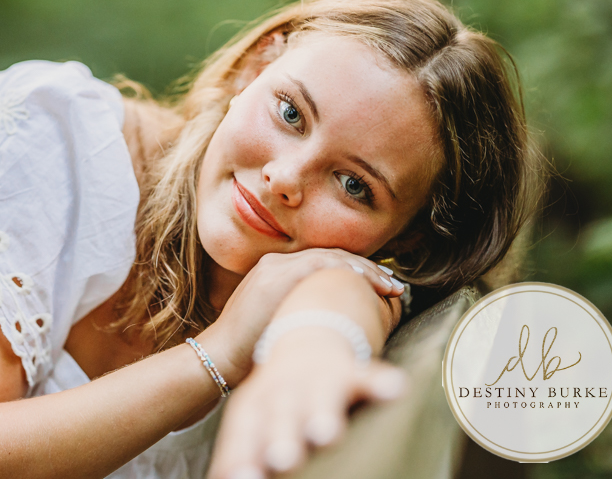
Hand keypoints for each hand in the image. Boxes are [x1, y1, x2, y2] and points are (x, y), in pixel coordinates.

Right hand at [197, 249, 403, 385]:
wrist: (218, 356)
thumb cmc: (248, 350)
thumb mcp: (275, 322)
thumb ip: (298, 312)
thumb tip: (330, 322)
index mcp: (274, 271)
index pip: (323, 263)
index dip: (355, 271)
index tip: (379, 284)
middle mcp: (275, 263)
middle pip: (331, 256)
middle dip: (366, 269)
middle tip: (393, 284)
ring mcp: (275, 267)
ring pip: (330, 256)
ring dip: (364, 269)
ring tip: (389, 286)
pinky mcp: (275, 277)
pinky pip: (320, 264)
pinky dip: (347, 270)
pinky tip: (368, 281)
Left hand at [206, 327, 407, 478]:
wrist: (306, 335)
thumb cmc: (277, 397)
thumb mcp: (252, 420)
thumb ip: (238, 454)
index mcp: (256, 407)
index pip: (245, 434)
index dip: (242, 457)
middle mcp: (284, 393)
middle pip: (280, 416)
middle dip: (281, 438)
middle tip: (281, 460)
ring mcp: (318, 380)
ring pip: (320, 396)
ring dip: (322, 413)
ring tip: (325, 433)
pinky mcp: (352, 371)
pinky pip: (368, 376)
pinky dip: (381, 383)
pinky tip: (395, 390)